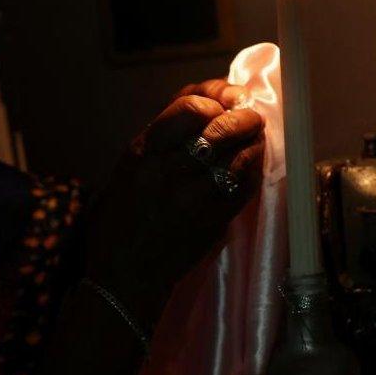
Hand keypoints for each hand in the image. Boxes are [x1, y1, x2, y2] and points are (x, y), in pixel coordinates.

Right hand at [85, 79, 264, 326]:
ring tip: (256, 137)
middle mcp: (166, 171)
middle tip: (251, 115)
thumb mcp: (126, 170)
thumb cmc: (119, 220)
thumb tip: (202, 106)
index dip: (215, 97)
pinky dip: (253, 169)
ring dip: (253, 141)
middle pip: (220, 128)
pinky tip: (252, 164)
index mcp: (142, 154)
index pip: (188, 108)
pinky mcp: (211, 222)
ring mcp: (191, 198)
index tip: (224, 100)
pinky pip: (243, 186)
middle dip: (243, 116)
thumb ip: (158, 139)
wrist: (123, 277)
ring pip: (238, 155)